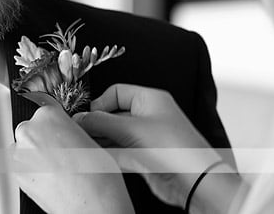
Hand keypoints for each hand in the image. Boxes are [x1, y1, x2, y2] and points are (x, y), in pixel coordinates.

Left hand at [13, 105, 134, 213]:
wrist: (93, 204)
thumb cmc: (97, 175)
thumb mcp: (88, 138)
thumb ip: (67, 129)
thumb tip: (62, 132)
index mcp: (49, 115)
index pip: (46, 111)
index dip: (56, 125)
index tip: (60, 134)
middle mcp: (30, 131)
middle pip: (32, 129)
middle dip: (43, 139)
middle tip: (61, 153)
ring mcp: (19, 154)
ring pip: (24, 148)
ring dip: (35, 155)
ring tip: (57, 168)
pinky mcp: (16, 175)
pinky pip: (21, 166)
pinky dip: (32, 170)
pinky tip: (50, 178)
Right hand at [73, 84, 225, 207]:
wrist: (194, 181)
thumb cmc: (174, 148)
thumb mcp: (132, 130)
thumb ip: (102, 123)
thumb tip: (81, 118)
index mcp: (150, 99)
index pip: (116, 92)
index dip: (99, 104)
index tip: (84, 117)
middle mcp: (148, 116)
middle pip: (113, 115)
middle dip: (96, 124)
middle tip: (79, 133)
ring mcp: (146, 137)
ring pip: (115, 135)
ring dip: (100, 141)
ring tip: (84, 147)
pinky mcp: (144, 157)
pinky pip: (120, 152)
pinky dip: (108, 155)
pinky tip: (97, 159)